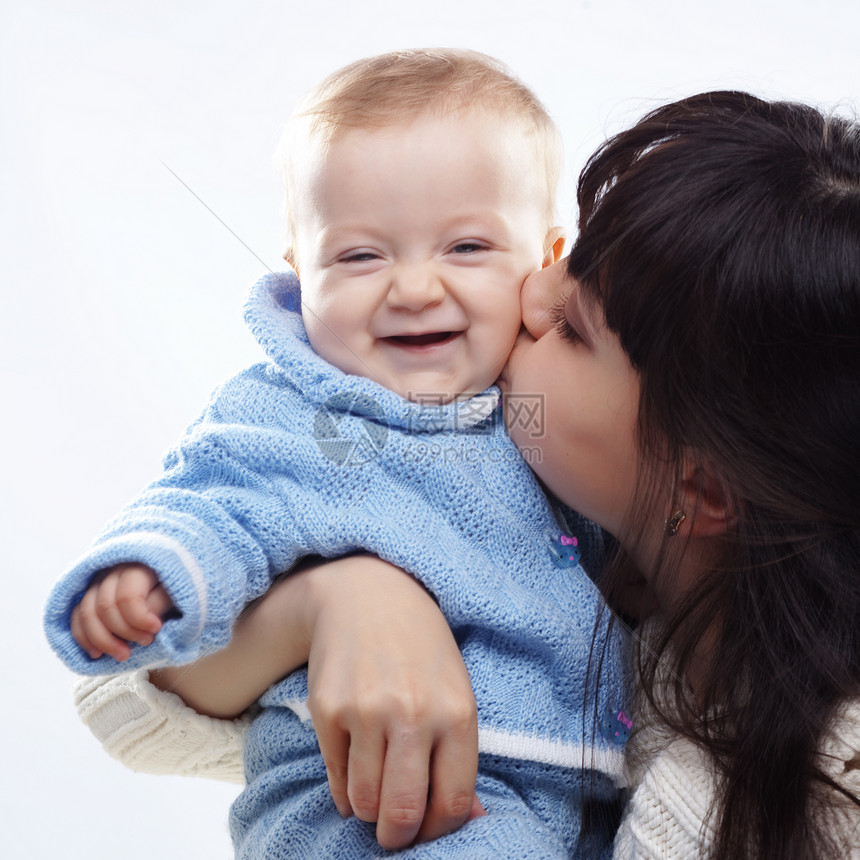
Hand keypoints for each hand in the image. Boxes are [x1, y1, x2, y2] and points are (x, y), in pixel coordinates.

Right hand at [71, 563, 173, 660]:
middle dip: (123, 632)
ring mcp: (99, 581)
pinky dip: (84, 638)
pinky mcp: (91, 593)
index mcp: (139, 565)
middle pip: (104, 606)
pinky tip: (97, 654)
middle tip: (146, 643)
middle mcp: (113, 570)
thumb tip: (143, 619)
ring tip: (123, 655)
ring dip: (102, 640)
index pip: (126, 596)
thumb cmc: (177, 587)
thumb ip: (160, 603)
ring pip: (86, 612)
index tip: (156, 629)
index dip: (139, 619)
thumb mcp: (178, 591)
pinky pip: (77, 616)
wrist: (173, 579)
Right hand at [303, 555, 481, 848]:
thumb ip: (461, 755)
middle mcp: (412, 713)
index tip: (430, 827)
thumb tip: (473, 818)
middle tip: (396, 830)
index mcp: (455, 711)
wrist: (366, 595)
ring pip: (365, 803)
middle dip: (399, 836)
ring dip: (370, 811)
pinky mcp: (327, 710)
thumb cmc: (420, 647)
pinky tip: (356, 768)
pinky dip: (346, 790)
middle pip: (404, 813)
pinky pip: (336, 780)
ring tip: (377, 790)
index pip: (453, 802)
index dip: (440, 830)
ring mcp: (365, 711)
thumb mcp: (455, 690)